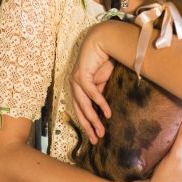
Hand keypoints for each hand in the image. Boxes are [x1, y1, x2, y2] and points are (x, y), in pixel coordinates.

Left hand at [70, 24, 113, 143]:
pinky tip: (106, 112)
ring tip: (102, 130)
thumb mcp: (104, 81)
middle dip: (89, 127)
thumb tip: (104, 110)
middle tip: (97, 140)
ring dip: (93, 119)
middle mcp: (74, 86)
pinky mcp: (81, 75)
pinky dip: (99, 103)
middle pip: (80, 111)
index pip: (81, 110)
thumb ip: (102, 93)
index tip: (96, 137)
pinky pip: (91, 93)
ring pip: (84, 105)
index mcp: (78, 88)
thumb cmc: (104, 60)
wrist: (103, 41)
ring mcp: (75, 80)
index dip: (88, 124)